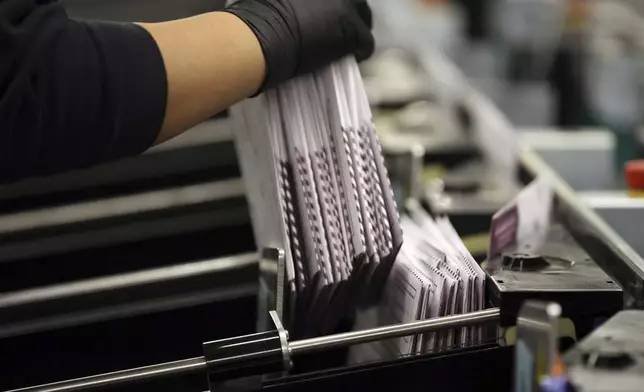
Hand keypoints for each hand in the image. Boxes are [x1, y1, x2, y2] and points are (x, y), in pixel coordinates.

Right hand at [225, 0, 374, 91]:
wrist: (262, 37)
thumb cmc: (256, 16)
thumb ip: (287, 1)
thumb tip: (289, 6)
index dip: (332, 5)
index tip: (326, 14)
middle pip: (354, 1)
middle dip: (349, 11)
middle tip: (338, 26)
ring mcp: (346, 6)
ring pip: (363, 16)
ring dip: (356, 28)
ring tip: (346, 42)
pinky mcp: (353, 31)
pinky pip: (366, 42)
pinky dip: (360, 51)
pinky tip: (352, 57)